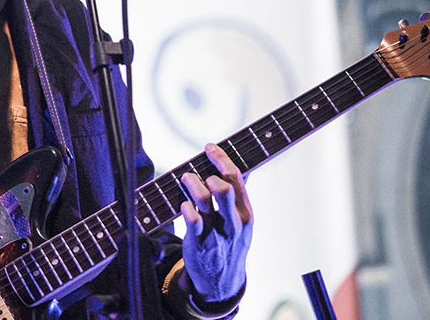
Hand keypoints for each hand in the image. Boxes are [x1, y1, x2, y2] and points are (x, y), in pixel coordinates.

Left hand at [179, 143, 252, 302]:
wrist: (222, 283)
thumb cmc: (229, 243)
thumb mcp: (241, 222)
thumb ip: (236, 196)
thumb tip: (229, 165)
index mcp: (246, 213)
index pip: (236, 178)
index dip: (221, 159)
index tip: (209, 147)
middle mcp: (233, 223)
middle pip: (223, 187)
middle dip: (208, 172)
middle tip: (196, 170)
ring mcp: (216, 233)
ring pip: (203, 198)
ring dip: (191, 183)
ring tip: (185, 179)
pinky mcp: (199, 243)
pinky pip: (191, 218)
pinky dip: (185, 206)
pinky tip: (184, 205)